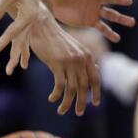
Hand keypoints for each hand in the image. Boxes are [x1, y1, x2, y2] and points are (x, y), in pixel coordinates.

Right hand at [0, 0, 100, 115]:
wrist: (41, 25)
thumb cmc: (54, 37)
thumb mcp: (73, 48)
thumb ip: (84, 59)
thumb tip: (97, 69)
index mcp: (87, 55)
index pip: (96, 79)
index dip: (96, 93)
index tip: (95, 103)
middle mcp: (81, 59)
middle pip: (84, 87)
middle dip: (82, 102)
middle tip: (78, 112)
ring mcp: (70, 61)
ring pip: (72, 90)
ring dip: (68, 103)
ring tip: (61, 110)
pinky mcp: (57, 63)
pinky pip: (60, 86)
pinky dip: (57, 96)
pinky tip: (52, 98)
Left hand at [44, 0, 135, 43]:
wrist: (54, 4)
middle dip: (120, 0)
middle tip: (129, 1)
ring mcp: (95, 11)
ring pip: (111, 14)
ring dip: (121, 18)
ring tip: (132, 22)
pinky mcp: (91, 21)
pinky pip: (102, 27)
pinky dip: (110, 33)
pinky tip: (117, 38)